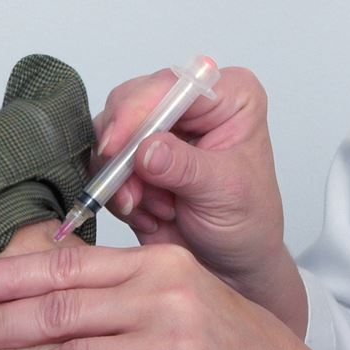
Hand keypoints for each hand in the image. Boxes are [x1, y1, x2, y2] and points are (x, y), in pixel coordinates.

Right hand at [95, 66, 303, 329]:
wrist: (231, 265)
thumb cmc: (247, 223)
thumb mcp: (225, 193)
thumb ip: (185, 168)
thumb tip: (147, 149)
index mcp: (228, 96)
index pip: (173, 84)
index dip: (139, 110)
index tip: (118, 145)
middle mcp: (189, 104)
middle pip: (131, 101)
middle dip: (124, 150)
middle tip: (130, 190)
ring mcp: (158, 129)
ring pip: (110, 132)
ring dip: (121, 178)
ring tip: (151, 208)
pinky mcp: (132, 155)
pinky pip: (102, 163)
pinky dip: (116, 193)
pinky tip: (147, 213)